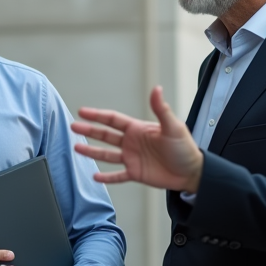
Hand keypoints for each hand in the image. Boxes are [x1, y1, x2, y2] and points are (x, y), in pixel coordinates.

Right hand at [72, 86, 203, 191]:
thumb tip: (156, 89)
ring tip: (76, 148)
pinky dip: (106, 177)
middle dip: (89, 130)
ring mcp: (132, 158)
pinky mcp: (135, 173)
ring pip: (106, 154)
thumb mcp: (173, 127)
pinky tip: (95, 176)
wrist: (192, 172)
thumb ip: (161, 109)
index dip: (98, 115)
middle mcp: (132, 142)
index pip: (113, 120)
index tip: (82, 111)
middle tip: (74, 127)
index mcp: (138, 129)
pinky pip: (117, 175)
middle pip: (105, 135)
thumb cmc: (185, 148)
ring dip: (92, 151)